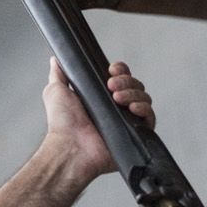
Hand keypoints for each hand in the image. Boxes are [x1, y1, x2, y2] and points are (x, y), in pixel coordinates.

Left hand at [39, 57, 153, 179]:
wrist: (70, 146)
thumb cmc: (62, 124)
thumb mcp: (56, 91)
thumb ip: (59, 74)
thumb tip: (57, 60)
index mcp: (101, 97)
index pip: (121, 78)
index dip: (120, 71)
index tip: (111, 70)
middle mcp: (115, 108)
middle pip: (135, 85)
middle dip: (126, 81)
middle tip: (111, 86)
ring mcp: (126, 121)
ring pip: (143, 98)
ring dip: (133, 93)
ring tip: (117, 98)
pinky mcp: (135, 134)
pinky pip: (150, 118)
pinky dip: (144, 109)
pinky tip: (132, 108)